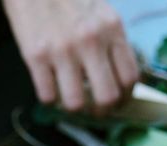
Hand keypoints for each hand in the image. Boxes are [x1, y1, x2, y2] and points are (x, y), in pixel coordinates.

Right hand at [3, 0, 139, 114]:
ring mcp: (62, 50)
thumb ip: (111, 42)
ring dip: (75, 108)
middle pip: (107, 97)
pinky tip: (51, 87)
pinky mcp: (36, 57)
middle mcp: (90, 41)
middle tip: (96, 108)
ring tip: (72, 99)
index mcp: (111, 28)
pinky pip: (47, 96)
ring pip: (76, 103)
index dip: (125, 97)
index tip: (118, 100)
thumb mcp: (101, 13)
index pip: (130, 78)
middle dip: (102, 110)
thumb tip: (117, 77)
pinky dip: (50, 98)